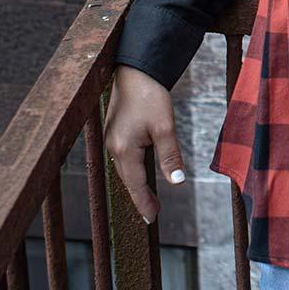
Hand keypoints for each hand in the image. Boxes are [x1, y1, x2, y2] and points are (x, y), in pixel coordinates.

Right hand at [104, 65, 187, 223]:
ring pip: (124, 169)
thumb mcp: (165, 127)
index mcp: (124, 149)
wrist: (135, 70)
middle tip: (151, 214)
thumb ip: (170, 156)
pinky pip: (123, 158)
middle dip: (139, 197)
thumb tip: (177, 183)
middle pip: (128, 180)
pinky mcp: (113, 131)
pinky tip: (138, 172)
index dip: (144, 203)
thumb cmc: (150, 96)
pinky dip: (131, 169)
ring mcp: (111, 139)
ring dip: (135, 184)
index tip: (151, 219)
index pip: (136, 184)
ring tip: (147, 198)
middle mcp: (113, 147)